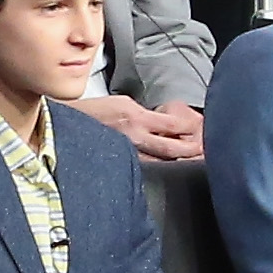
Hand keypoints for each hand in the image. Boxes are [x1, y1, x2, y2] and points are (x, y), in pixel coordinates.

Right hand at [65, 91, 202, 159]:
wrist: (68, 124)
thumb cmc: (93, 112)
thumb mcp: (122, 104)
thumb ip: (142, 114)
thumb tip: (159, 124)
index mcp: (137, 117)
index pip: (172, 124)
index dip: (190, 128)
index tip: (203, 130)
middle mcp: (135, 136)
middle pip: (171, 147)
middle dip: (190, 151)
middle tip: (204, 153)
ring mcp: (128, 151)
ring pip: (159, 160)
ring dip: (176, 160)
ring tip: (192, 162)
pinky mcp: (120, 160)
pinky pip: (145, 165)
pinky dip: (158, 166)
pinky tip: (165, 169)